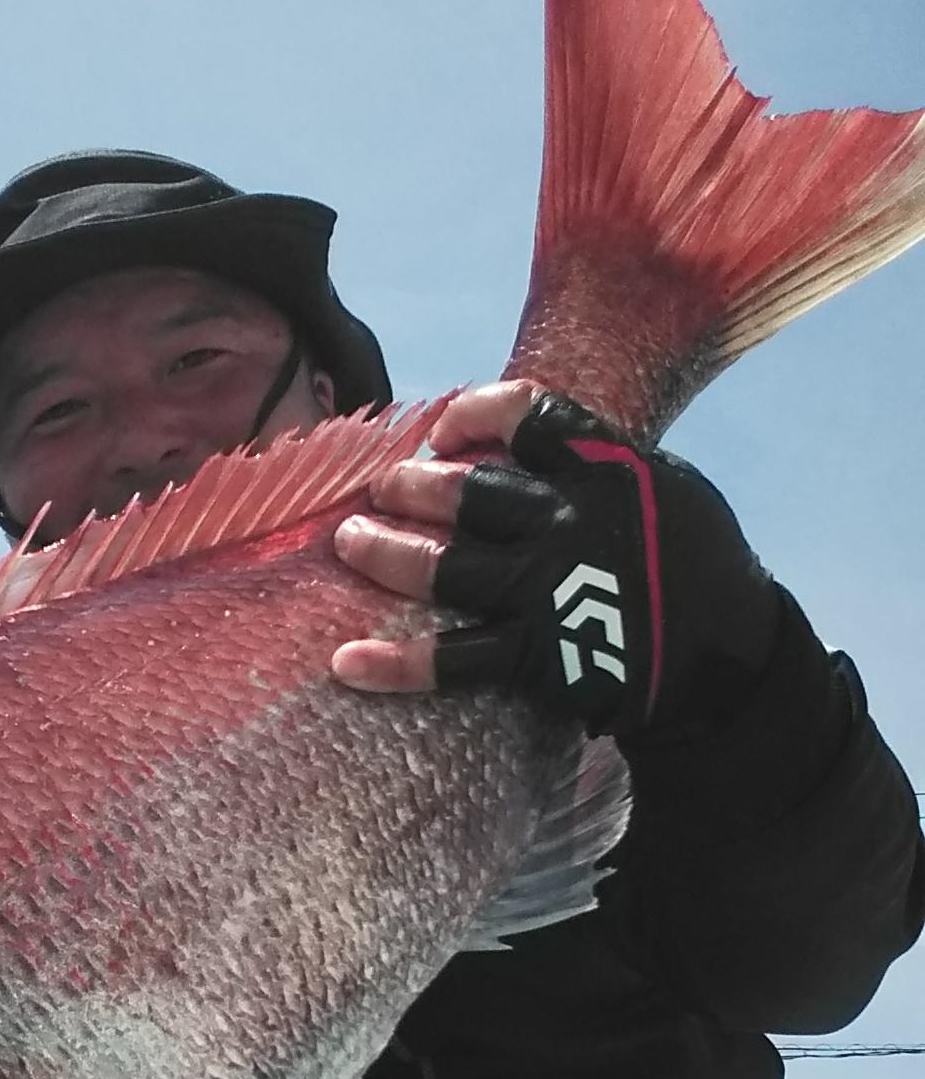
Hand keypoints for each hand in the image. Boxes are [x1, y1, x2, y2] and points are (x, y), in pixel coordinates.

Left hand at [330, 381, 780, 736]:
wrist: (730, 662)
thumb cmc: (695, 568)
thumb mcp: (666, 490)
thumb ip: (598, 464)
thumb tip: (522, 444)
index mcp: (608, 470)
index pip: (528, 416)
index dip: (474, 416)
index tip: (444, 432)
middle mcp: (573, 523)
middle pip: (470, 492)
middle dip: (412, 487)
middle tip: (381, 489)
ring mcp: (551, 591)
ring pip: (447, 567)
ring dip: (385, 552)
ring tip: (348, 540)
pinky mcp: (540, 657)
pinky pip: (454, 659)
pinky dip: (397, 663)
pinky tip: (348, 662)